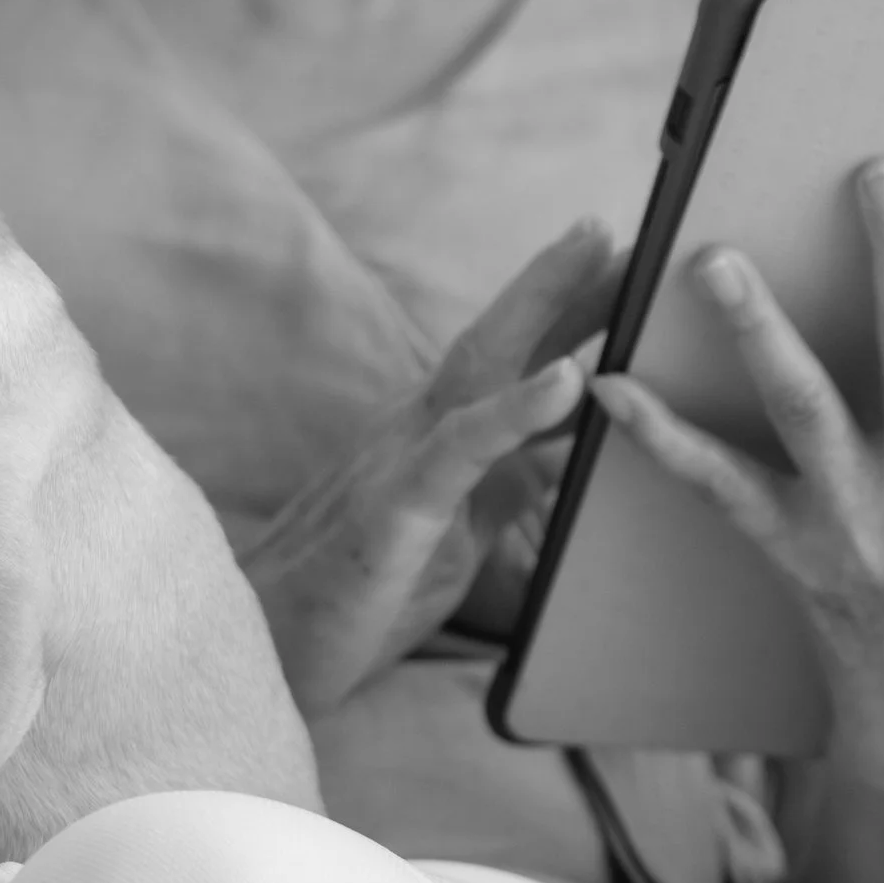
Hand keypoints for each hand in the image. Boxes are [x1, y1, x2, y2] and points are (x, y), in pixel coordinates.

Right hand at [242, 220, 620, 717]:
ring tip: (600, 254)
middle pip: (496, 339)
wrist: (261, 654)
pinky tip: (567, 379)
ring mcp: (399, 462)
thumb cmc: (354, 598)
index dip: (563, 308)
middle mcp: (413, 432)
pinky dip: (515, 410)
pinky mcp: (393, 512)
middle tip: (621, 228)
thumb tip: (555, 458)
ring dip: (542, 306)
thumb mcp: (451, 541)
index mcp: (429, 440)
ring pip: (478, 366)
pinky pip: (460, 451)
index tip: (622, 260)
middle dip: (562, 282)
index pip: (503, 360)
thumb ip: (500, 493)